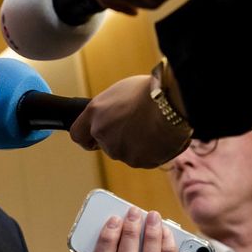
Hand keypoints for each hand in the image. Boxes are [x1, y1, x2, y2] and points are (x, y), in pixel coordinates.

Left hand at [70, 75, 189, 168]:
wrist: (172, 102)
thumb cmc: (150, 90)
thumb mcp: (120, 93)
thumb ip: (109, 109)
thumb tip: (112, 117)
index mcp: (95, 113)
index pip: (78, 135)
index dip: (87, 138)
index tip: (94, 139)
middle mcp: (103, 133)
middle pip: (106, 145)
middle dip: (119, 138)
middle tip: (137, 125)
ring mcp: (120, 150)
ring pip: (126, 153)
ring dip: (136, 145)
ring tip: (152, 127)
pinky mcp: (138, 161)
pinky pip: (143, 159)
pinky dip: (151, 151)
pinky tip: (160, 136)